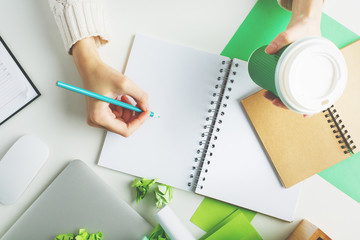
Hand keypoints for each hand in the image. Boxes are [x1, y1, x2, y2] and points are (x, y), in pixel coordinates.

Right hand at [72, 37, 149, 136]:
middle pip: (123, 126)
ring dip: (128, 110)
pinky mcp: (100, 112)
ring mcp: (98, 117)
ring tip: (126, 96)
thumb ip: (140, 96)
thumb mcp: (125, 84)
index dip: (138, 122)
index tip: (145, 112)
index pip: (125, 130)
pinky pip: (117, 115)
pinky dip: (123, 107)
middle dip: (133, 115)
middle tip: (139, 104)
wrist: (89, 66)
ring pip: (121, 120)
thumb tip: (146, 107)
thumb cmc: (100, 74)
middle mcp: (96, 120)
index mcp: (99, 117)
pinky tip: (121, 97)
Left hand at [264, 0, 322, 116]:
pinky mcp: (292, 71)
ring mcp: (300, 74)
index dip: (313, 107)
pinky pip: (286, 84)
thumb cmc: (306, 29)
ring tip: (267, 96)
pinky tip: (271, 93)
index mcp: (318, 69)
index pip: (319, 94)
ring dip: (280, 97)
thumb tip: (268, 50)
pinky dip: (279, 90)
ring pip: (291, 92)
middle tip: (273, 101)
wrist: (303, 22)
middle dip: (286, 103)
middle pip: (300, 96)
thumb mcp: (297, 31)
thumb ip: (283, 38)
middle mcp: (309, 74)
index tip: (304, 115)